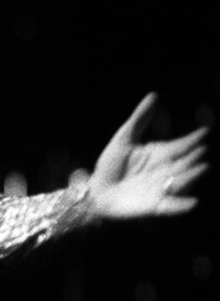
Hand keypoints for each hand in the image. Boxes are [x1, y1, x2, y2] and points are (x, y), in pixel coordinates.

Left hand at [88, 93, 208, 218]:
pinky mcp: (154, 205)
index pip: (180, 145)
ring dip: (191, 176)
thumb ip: (140, 119)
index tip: (204, 130)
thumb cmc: (110, 164)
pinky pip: (171, 206)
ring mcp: (161, 188)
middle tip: (201, 150)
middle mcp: (165, 171)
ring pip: (181, 182)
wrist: (95, 191)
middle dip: (193, 157)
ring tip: (202, 167)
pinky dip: (181, 205)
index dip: (192, 139)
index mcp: (160, 154)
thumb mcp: (123, 138)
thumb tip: (154, 94)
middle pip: (184, 162)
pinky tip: (192, 203)